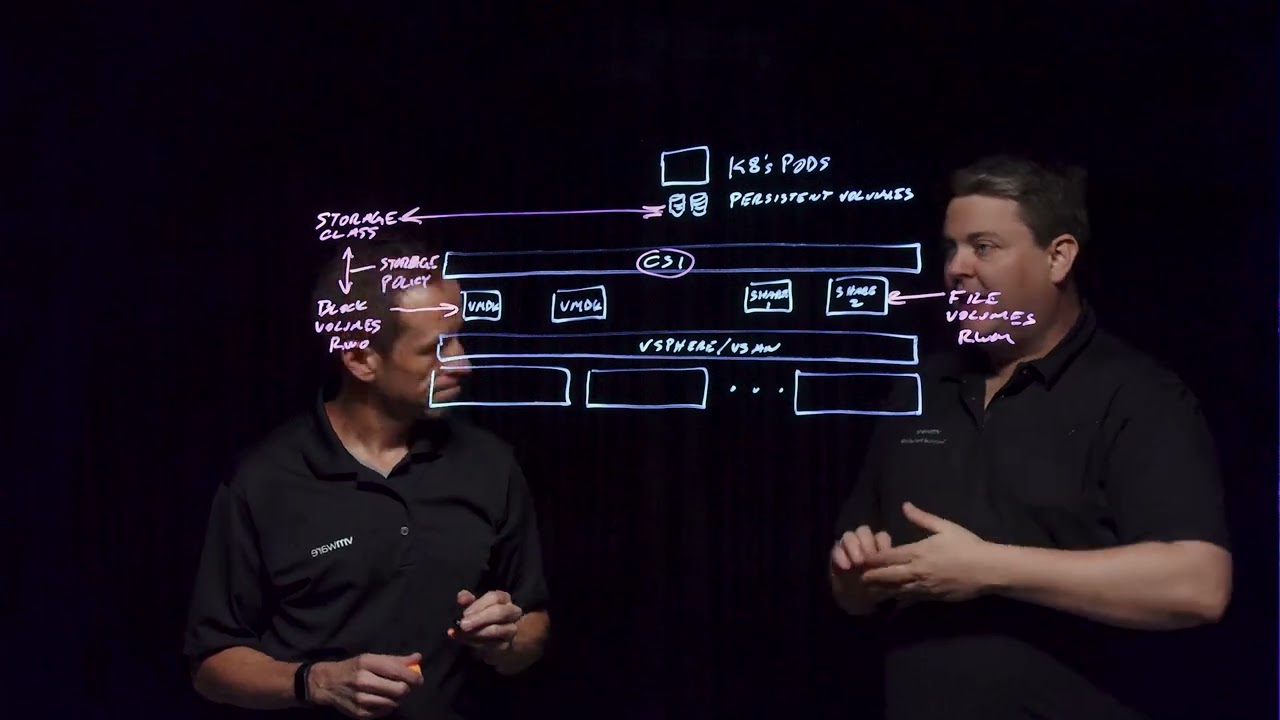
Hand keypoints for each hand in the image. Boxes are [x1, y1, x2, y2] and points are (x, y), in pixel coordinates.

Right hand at [309, 652, 423, 718]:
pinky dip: (387, 706)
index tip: (418, 679)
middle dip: (406, 689)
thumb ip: (396, 659)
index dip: (414, 677)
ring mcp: (360, 699)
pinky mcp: (359, 714)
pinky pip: (384, 712)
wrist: (327, 683)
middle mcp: (363, 680)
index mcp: (367, 663)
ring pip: (393, 703)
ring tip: (391, 692)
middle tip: (404, 686)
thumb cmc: (354, 668)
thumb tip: (417, 658)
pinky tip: (381, 699)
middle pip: (399, 690)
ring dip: (397, 699)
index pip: (398, 672)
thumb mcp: (372, 658)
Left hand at [450, 589, 522, 664]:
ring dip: (478, 632)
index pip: (495, 597)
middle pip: (499, 612)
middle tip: (462, 625)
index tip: (465, 613)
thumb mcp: (474, 606)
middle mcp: (512, 612)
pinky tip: (468, 641)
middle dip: (479, 619)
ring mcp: (511, 629)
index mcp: (504, 599)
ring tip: (464, 634)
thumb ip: (467, 599)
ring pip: (497, 630)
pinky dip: (478, 643)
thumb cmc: (482, 616)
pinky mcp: (506, 645)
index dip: (479, 605)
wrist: (494, 639)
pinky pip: (493, 644)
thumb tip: (462, 598)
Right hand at [830, 525, 898, 611]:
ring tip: (857, 563)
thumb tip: (899, 564)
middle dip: (865, 543)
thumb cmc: (876, 588)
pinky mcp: (836, 554)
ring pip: (849, 536)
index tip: (885, 555)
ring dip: (852, 546)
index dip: (882, 544)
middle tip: (869, 558)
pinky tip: (844, 567)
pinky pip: (836, 549)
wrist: (856, 600)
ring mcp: (848, 547)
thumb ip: (891, 569)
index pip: (881, 537)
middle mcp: (862, 543)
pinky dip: (840, 556)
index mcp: (878, 546)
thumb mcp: (888, 580)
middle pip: (863, 531)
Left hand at [861, 502, 996, 601]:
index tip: (860, 558)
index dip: (871, 558)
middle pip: (885, 576)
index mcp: (918, 552)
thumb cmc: (967, 545)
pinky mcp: (932, 598)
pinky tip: (890, 601)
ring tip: (867, 590)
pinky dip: (898, 599)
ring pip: (895, 590)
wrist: (988, 570)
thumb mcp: (945, 527)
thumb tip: (904, 505)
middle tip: (857, 577)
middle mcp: (917, 571)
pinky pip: (910, 600)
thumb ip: (921, 518)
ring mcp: (924, 587)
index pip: (887, 556)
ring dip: (880, 590)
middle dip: (870, 577)